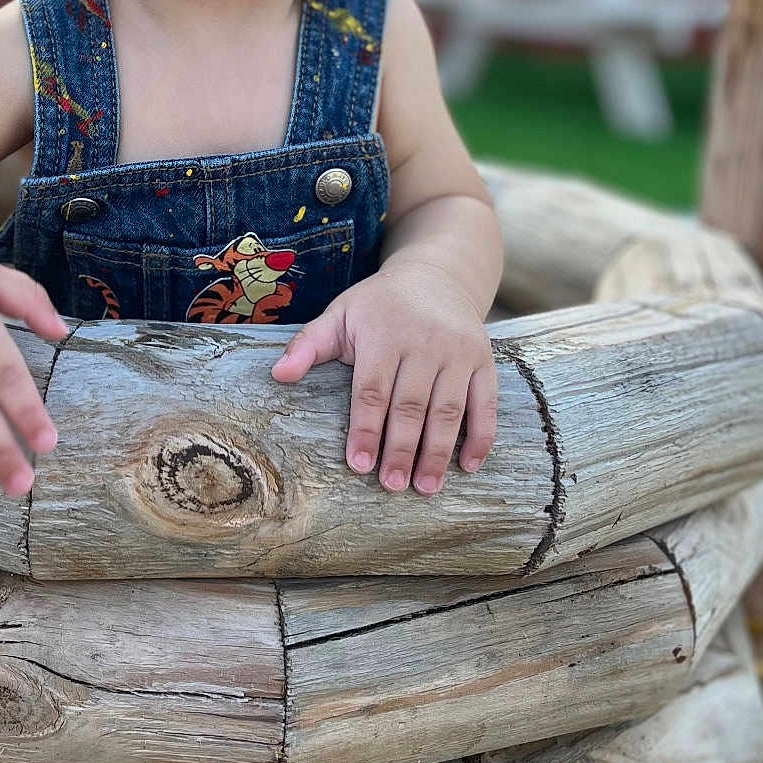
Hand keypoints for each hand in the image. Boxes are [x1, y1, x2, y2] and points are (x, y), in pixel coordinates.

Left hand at [270, 261, 496, 494]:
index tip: (359, 464)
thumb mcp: (340, 315)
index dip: (366, 429)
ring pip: (448, 410)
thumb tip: (278, 375)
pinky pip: (484, 403)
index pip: (372, 390)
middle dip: (401, 450)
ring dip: (437, 452)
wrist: (436, 274)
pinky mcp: (483, 359)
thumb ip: (308, 345)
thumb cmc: (378, 305)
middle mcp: (424, 341)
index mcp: (383, 333)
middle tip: (391, 485)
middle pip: (411, 405)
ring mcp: (458, 351)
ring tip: (424, 488)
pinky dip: (480, 436)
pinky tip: (468, 466)